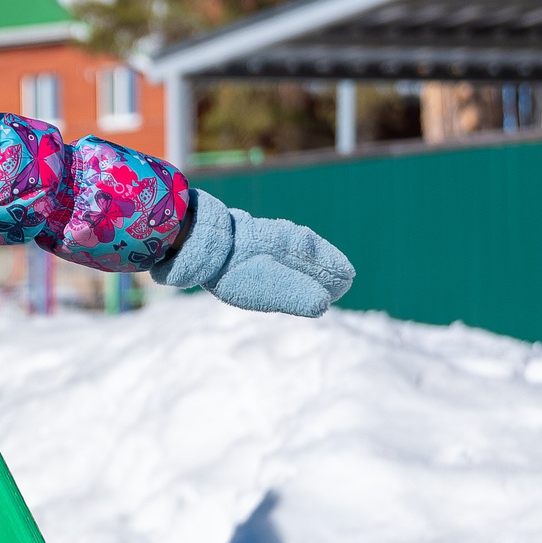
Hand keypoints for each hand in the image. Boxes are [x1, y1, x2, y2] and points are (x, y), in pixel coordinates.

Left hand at [151, 189, 353, 316]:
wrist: (195, 244)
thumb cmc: (235, 268)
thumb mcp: (270, 287)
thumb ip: (298, 294)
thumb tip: (322, 305)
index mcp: (293, 246)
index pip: (323, 260)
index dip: (334, 272)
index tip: (346, 282)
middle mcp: (280, 237)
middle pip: (308, 254)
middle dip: (322, 269)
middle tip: (338, 282)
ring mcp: (261, 238)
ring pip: (290, 250)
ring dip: (303, 264)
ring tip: (313, 275)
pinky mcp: (242, 242)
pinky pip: (272, 251)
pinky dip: (283, 260)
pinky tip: (275, 266)